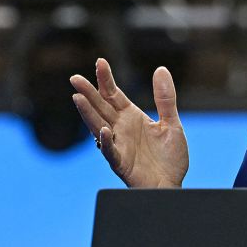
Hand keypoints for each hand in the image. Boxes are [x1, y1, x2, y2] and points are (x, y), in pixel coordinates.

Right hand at [70, 58, 188, 188]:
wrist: (171, 185)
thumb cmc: (169, 157)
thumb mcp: (172, 123)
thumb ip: (165, 98)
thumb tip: (161, 69)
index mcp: (131, 117)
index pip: (114, 95)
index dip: (106, 79)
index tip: (100, 62)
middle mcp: (121, 129)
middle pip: (101, 108)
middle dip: (89, 93)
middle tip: (75, 78)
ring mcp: (118, 145)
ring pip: (98, 127)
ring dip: (88, 114)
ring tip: (78, 98)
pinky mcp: (121, 163)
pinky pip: (110, 152)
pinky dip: (106, 142)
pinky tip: (104, 131)